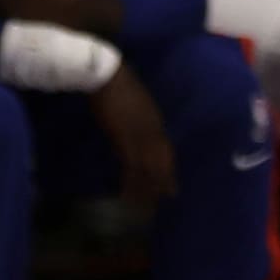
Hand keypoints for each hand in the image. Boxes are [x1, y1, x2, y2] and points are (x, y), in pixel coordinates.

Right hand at [91, 65, 175, 208]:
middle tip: (168, 198)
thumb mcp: (135, 102)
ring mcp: (140, 135)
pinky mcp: (124, 138)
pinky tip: (129, 194)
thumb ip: (140, 115)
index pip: (166, 149)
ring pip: (150, 167)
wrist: (107, 74)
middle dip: (164, 181)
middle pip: (162, 161)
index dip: (169, 166)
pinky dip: (132, 182)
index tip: (172, 182)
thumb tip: (137, 126)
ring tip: (150, 205)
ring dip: (150, 187)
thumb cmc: (118, 83)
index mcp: (155, 119)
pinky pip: (131, 166)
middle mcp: (153, 129)